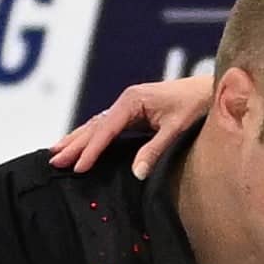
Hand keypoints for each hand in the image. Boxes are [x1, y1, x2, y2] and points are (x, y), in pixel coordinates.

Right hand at [49, 74, 211, 177]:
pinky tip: (79, 146)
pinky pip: (105, 128)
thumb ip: (155, 150)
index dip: (91, 150)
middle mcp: (126, 101)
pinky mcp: (133, 114)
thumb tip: (136, 173)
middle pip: (94, 126)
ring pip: (96, 126)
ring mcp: (128, 107)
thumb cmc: (196, 105)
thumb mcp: (176, 128)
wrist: (210, 89)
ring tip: (56, 154)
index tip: (77, 167)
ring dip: (76, 140)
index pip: (106, 129)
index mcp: (132, 101)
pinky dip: (90, 138)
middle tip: (53, 161)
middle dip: (73, 144)